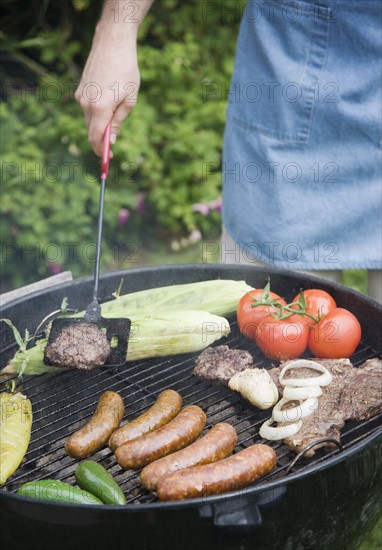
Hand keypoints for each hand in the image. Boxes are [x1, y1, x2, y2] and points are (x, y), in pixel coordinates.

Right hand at [75, 25, 139, 155]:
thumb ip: (119, 121)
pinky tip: (109, 100)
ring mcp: (81, 96)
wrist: (112, 42)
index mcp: (100, 108)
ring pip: (89, 119)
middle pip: (91, 131)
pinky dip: (97, 112)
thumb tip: (110, 139)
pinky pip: (87, 108)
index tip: (107, 159)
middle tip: (112, 145)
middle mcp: (86, 104)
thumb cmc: (126, 70)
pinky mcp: (80, 89)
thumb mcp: (130, 99)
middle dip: (101, 140)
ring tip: (116, 111)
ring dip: (100, 123)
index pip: (95, 138)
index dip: (100, 151)